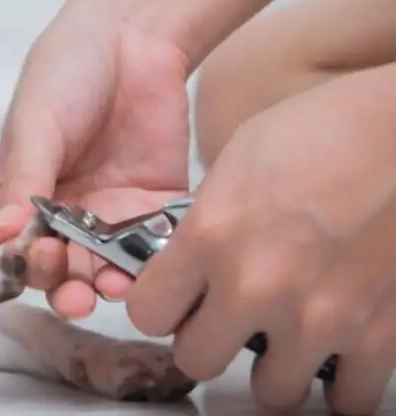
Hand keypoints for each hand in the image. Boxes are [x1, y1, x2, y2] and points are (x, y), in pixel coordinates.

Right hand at [0, 0, 190, 318]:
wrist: (134, 33)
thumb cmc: (67, 72)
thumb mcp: (35, 124)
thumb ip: (22, 181)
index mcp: (28, 195)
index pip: (21, 248)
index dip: (28, 266)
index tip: (39, 262)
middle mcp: (69, 213)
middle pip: (66, 269)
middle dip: (69, 288)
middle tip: (77, 294)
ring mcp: (115, 212)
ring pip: (109, 266)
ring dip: (109, 284)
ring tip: (114, 286)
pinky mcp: (159, 205)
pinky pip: (158, 245)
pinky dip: (155, 263)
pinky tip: (153, 268)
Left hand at [127, 63, 395, 414]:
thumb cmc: (325, 130)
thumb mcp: (236, 162)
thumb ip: (206, 223)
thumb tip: (191, 261)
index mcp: (211, 236)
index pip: (146, 312)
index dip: (158, 306)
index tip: (172, 299)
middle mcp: (256, 286)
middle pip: (197, 360)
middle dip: (205, 341)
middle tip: (224, 320)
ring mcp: (318, 318)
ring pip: (272, 392)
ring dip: (273, 366)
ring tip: (284, 334)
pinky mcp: (379, 335)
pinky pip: (349, 399)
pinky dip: (341, 382)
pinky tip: (336, 350)